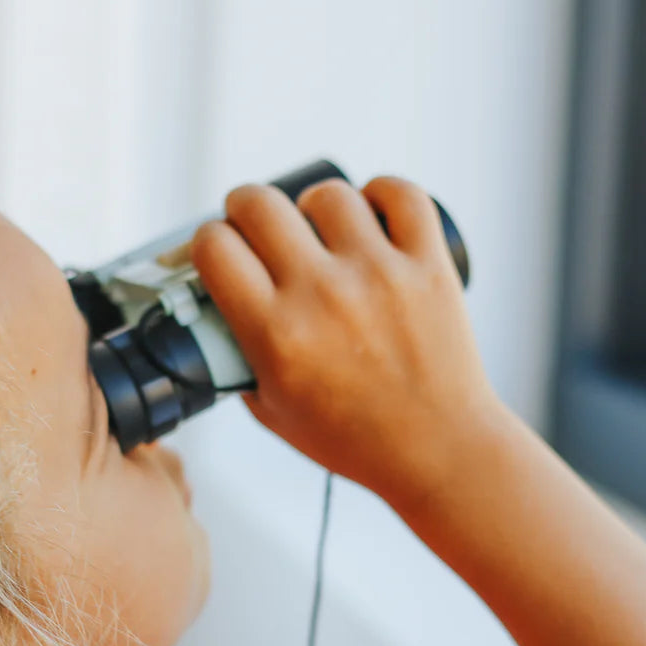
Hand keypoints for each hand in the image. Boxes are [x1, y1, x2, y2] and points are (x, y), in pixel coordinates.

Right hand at [190, 176, 503, 510]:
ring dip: (314, 207)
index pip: (215, 247)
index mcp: (277, 335)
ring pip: (328, 194)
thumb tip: (216, 318)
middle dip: (246, 208)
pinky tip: (371, 216)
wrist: (438, 452)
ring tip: (321, 231)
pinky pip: (400, 194)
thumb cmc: (357, 440)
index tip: (220, 251)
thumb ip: (239, 362)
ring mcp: (380, 275)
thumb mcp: (273, 413)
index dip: (208, 242)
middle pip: (259, 204)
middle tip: (255, 226)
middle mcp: (324, 296)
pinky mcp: (428, 267)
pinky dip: (381, 195)